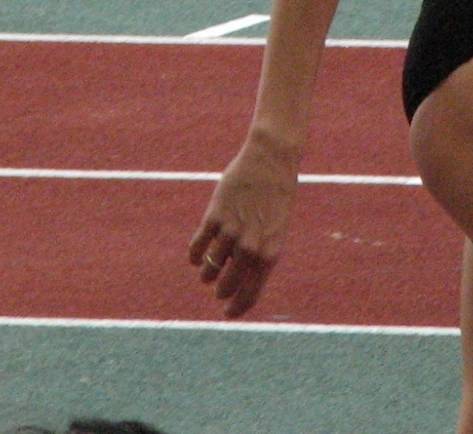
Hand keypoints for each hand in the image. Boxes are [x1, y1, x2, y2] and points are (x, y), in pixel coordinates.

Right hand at [188, 130, 298, 316]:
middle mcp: (251, 245)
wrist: (271, 159)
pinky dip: (195, 256)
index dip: (238, 307)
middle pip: (228, 283)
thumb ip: (260, 253)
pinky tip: (197, 257)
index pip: (251, 292)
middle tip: (218, 290)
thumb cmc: (276, 196)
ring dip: (207, 274)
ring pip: (210, 267)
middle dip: (221, 291)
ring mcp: (232, 230)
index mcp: (271, 251)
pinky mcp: (215, 215)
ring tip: (208, 272)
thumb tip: (239, 278)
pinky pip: (198, 247)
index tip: (228, 313)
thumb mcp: (275, 228)